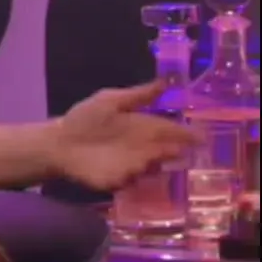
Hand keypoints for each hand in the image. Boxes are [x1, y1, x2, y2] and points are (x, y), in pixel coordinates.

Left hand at [50, 81, 200, 191]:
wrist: (58, 142)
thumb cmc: (83, 119)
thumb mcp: (110, 101)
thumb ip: (138, 95)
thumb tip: (167, 81)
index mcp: (142, 126)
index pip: (170, 130)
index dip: (186, 133)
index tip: (203, 135)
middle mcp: (142, 147)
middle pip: (167, 150)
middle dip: (179, 150)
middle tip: (192, 149)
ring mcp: (132, 166)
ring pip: (154, 166)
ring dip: (160, 163)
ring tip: (166, 156)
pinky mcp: (119, 181)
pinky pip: (135, 181)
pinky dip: (140, 177)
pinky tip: (142, 170)